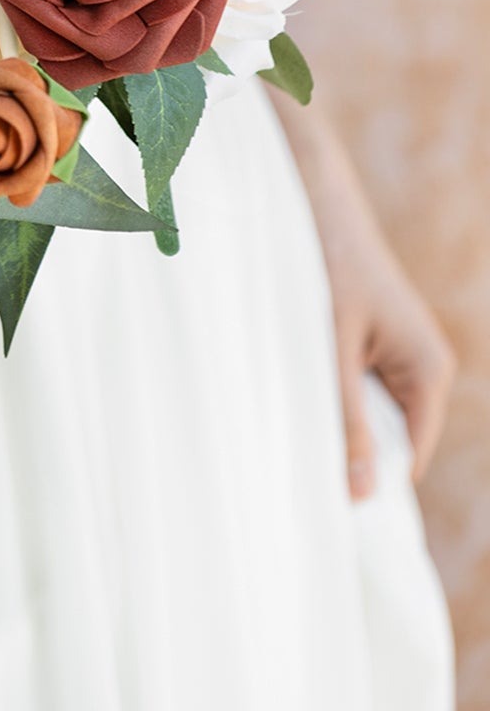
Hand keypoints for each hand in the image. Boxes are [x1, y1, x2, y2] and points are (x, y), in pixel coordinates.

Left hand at [269, 88, 455, 499]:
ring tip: (283, 429)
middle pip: (388, 442)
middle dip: (345, 456)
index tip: (323, 515)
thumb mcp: (329, 348)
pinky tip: (288, 395)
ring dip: (329, 424)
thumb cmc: (323, 262)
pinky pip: (353, 391)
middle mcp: (422, 368)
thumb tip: (361, 494)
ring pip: (366, 417)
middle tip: (290, 474)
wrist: (313, 195)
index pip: (407, 460)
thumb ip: (344, 419)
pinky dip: (324, 398)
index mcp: (427, 372)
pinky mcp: (371, 344)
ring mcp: (397, 356)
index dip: (369, 488)